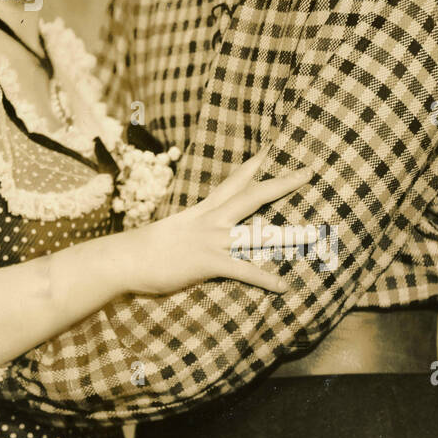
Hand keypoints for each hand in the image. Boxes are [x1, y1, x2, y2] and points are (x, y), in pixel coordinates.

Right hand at [120, 150, 314, 294]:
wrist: (125, 258)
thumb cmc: (144, 248)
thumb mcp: (171, 231)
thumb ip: (190, 229)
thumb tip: (198, 233)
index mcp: (201, 212)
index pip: (231, 183)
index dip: (252, 167)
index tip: (271, 151)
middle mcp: (210, 221)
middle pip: (251, 197)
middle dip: (280, 184)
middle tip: (306, 173)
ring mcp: (210, 241)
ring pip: (256, 234)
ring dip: (286, 236)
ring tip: (312, 235)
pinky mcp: (207, 263)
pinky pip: (243, 271)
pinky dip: (265, 279)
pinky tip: (283, 286)